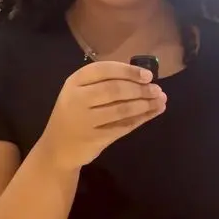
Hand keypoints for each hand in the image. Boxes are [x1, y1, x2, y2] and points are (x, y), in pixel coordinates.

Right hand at [38, 60, 166, 169]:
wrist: (57, 148)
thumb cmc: (75, 114)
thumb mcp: (82, 93)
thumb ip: (107, 83)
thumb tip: (145, 78)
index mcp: (74, 82)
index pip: (104, 70)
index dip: (129, 71)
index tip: (148, 75)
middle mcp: (76, 99)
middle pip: (115, 89)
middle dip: (141, 89)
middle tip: (157, 90)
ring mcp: (84, 120)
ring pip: (122, 109)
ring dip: (145, 104)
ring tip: (161, 100)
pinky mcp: (94, 138)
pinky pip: (124, 126)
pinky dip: (142, 118)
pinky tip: (154, 112)